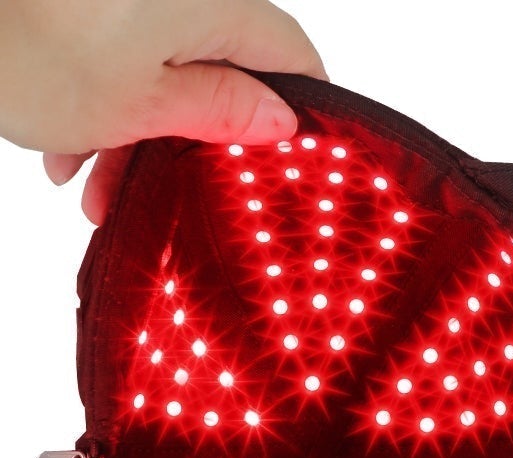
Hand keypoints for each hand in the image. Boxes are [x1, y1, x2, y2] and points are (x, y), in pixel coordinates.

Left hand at [0, 0, 324, 221]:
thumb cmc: (27, 48)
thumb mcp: (142, 107)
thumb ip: (223, 113)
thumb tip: (281, 119)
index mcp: (210, 1)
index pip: (293, 57)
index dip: (295, 116)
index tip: (281, 167)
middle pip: (217, 64)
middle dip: (189, 136)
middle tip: (162, 194)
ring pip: (158, 60)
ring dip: (133, 128)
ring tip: (90, 182)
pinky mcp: (84, 0)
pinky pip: (113, 42)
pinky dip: (97, 93)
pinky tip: (61, 145)